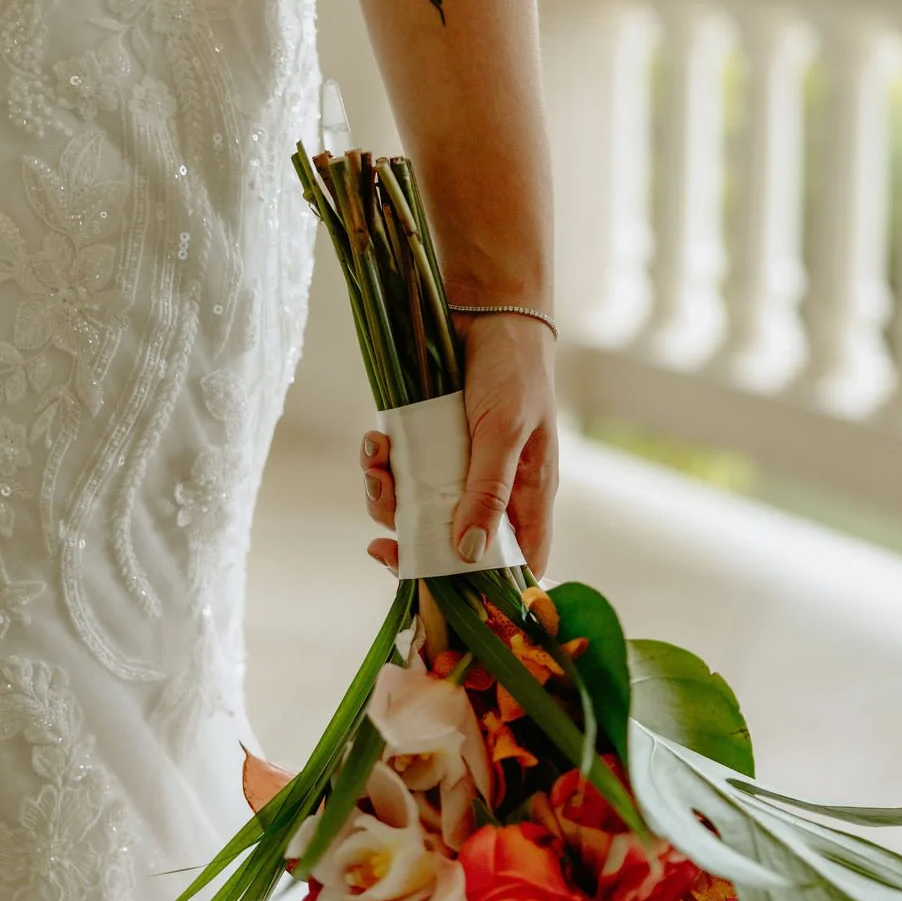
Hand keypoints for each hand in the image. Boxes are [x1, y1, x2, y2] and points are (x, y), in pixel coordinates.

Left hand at [359, 312, 558, 576]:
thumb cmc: (514, 372)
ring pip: (415, 510)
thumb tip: (468, 553)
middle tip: (381, 542)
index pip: (512, 564)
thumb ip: (488, 491)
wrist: (487, 311)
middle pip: (450, 545)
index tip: (431, 589)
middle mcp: (490, 490)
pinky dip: (380, 464)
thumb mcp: (505, 433)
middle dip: (410, 542)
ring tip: (376, 469)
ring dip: (386, 498)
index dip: (476, 587)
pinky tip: (375, 442)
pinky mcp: (427, 445)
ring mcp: (456, 468)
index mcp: (526, 498)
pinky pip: (398, 472)